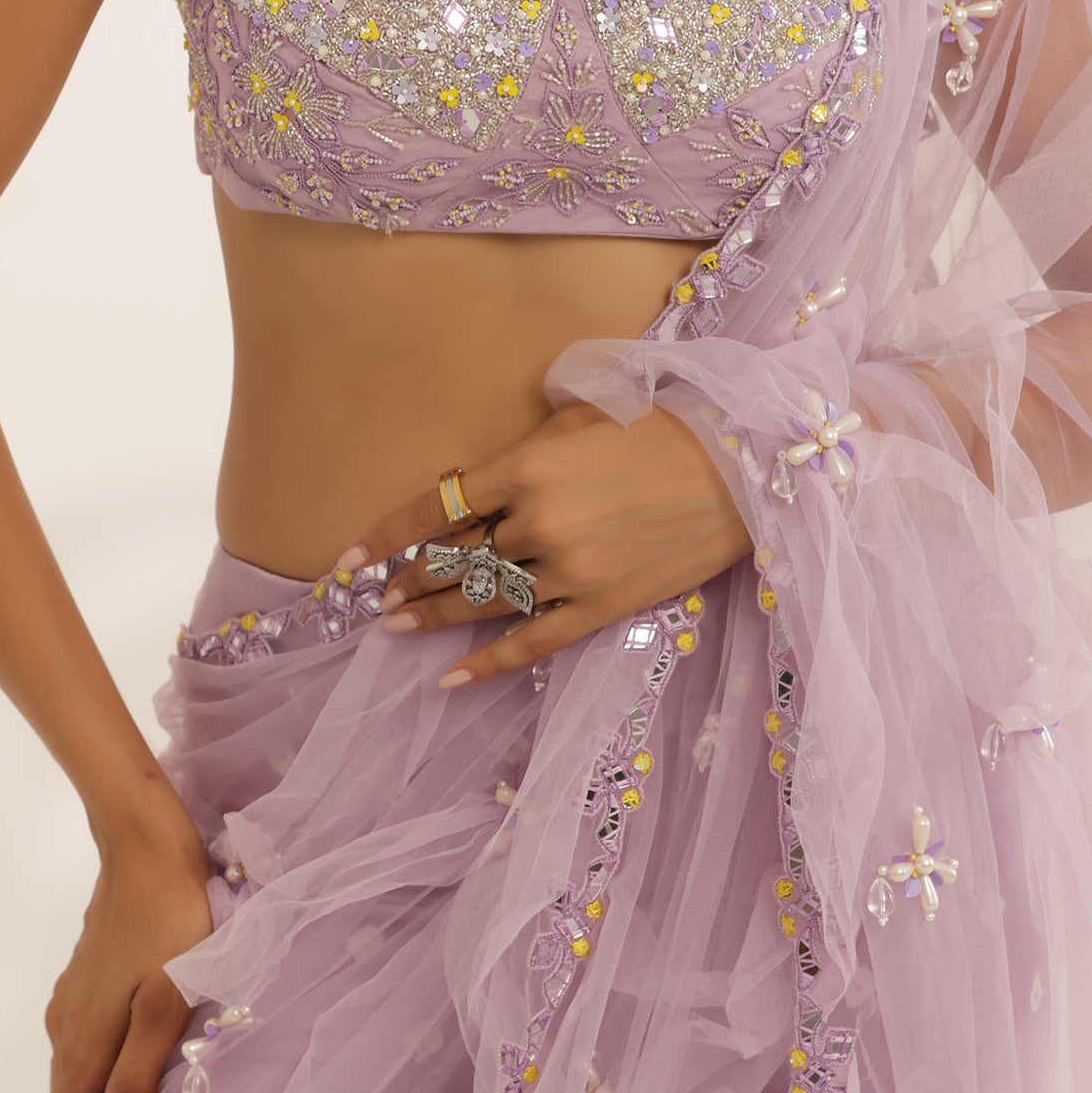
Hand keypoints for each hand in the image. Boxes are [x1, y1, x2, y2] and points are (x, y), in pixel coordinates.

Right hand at [37, 786, 217, 1092]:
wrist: (145, 845)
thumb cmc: (169, 922)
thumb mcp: (168, 1000)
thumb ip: (140, 1071)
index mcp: (84, 1043)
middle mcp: (68, 1027)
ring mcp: (74, 997)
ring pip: (77, 1067)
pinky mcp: (88, 973)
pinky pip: (87, 1037)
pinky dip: (100, 1066)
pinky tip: (131, 1063)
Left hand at [355, 401, 751, 690]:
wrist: (741, 469)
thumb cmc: (662, 428)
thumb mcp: (583, 416)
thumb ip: (526, 450)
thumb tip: (481, 483)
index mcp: (528, 466)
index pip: (436, 505)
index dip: (386, 534)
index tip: (350, 558)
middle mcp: (540, 522)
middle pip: (455, 559)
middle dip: (411, 578)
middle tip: (382, 595)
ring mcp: (570, 570)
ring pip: (484, 602)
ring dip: (433, 615)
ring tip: (398, 625)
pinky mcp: (602, 606)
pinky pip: (532, 642)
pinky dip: (488, 662)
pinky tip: (451, 676)